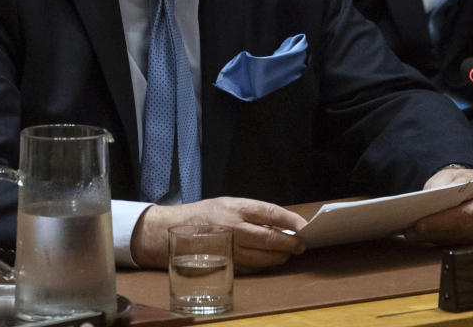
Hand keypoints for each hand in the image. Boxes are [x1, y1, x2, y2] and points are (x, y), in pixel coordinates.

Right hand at [132, 197, 306, 272]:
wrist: (169, 232)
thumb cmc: (203, 215)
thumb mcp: (227, 204)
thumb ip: (252, 213)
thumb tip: (280, 225)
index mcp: (235, 207)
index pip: (270, 213)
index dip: (290, 221)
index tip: (303, 226)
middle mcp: (232, 227)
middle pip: (269, 238)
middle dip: (289, 243)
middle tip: (300, 245)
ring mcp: (228, 248)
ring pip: (262, 257)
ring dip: (279, 257)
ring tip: (287, 254)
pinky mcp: (223, 264)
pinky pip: (250, 267)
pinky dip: (263, 265)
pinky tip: (270, 262)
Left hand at [406, 167, 472, 243]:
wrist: (470, 187)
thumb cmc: (462, 180)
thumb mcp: (455, 174)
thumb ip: (446, 182)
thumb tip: (433, 194)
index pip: (464, 215)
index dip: (442, 221)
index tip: (421, 223)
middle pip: (457, 230)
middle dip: (432, 230)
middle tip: (412, 230)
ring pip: (452, 239)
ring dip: (430, 237)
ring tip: (410, 233)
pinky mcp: (467, 238)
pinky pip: (449, 241)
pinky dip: (432, 238)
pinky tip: (417, 235)